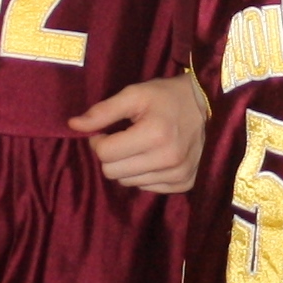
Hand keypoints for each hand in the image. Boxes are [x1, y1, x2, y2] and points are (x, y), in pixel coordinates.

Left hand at [73, 71, 205, 193]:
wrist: (209, 105)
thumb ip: (102, 111)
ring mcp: (179, 175)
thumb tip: (73, 125)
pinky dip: (143, 174)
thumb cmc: (167, 96)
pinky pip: (147, 188)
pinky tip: (153, 157)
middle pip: (113, 173)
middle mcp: (168, 160)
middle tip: (121, 138)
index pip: (105, 154)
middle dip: (110, 155)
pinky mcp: (185, 184)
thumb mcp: (134, 94)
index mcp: (155, 135)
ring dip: (126, 166)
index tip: (106, 130)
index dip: (98, 141)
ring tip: (139, 146)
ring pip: (128, 183)